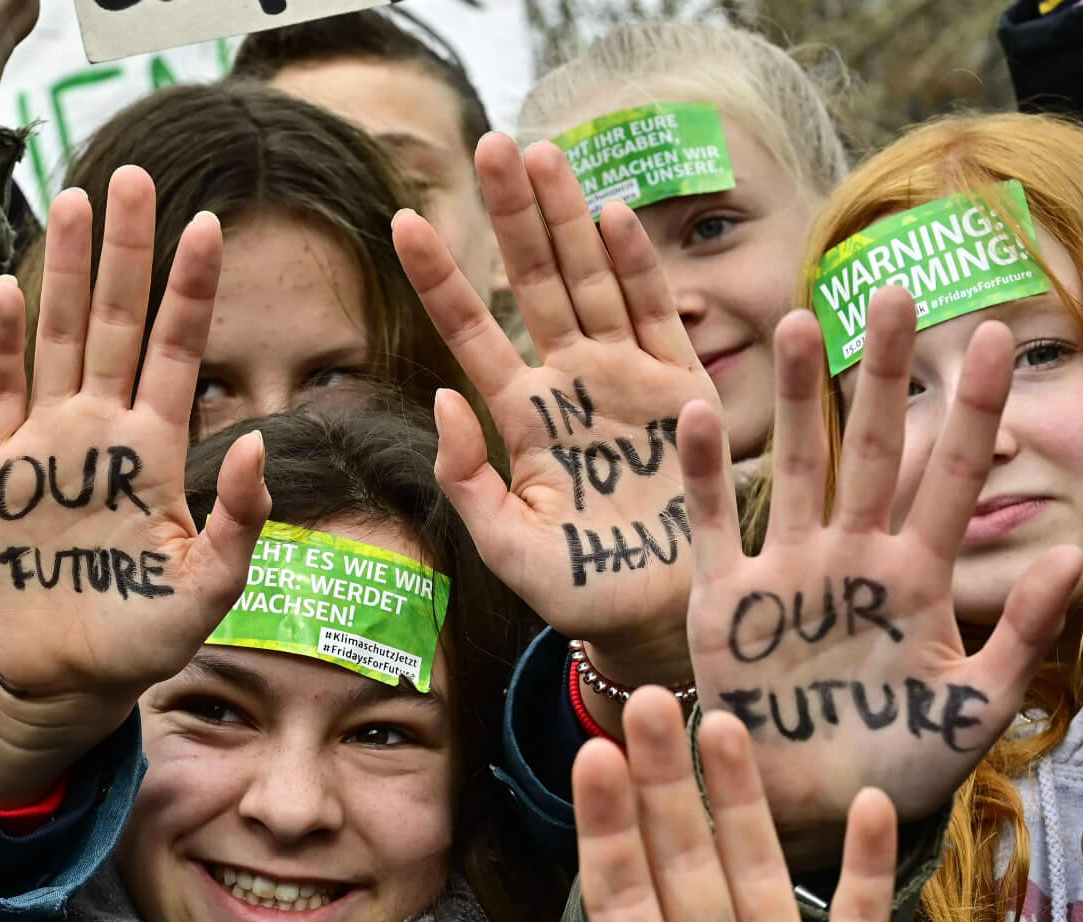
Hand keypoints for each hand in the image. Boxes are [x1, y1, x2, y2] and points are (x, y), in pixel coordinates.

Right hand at [0, 173, 269, 802]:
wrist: (71, 675)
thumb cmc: (148, 636)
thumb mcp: (210, 586)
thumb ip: (237, 519)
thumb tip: (252, 439)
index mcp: (158, 449)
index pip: (178, 350)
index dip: (192, 290)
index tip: (212, 223)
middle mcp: (104, 430)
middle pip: (114, 320)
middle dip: (125, 251)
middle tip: (134, 174)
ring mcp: (48, 443)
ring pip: (56, 337)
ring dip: (60, 271)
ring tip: (71, 201)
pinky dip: (2, 344)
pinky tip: (6, 289)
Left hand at [394, 135, 719, 698]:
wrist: (656, 618)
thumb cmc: (576, 591)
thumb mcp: (505, 546)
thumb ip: (467, 479)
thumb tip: (440, 400)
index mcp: (521, 417)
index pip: (471, 331)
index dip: (440, 277)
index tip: (402, 221)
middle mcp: (570, 383)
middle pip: (534, 280)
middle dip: (514, 213)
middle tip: (492, 142)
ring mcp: (625, 379)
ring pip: (591, 279)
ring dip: (568, 217)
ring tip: (542, 152)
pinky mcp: (680, 389)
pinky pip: (655, 314)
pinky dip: (635, 265)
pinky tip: (611, 213)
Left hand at [447, 691, 908, 921]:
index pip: (622, 902)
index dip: (607, 831)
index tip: (590, 756)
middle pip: (683, 865)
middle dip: (664, 785)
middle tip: (646, 699)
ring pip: (759, 873)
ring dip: (744, 802)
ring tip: (723, 725)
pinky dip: (870, 868)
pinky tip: (873, 801)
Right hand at [685, 302, 1081, 866]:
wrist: (813, 813)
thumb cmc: (900, 767)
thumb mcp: (977, 708)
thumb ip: (1023, 635)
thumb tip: (1076, 555)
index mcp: (921, 579)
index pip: (955, 476)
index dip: (975, 408)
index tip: (999, 333)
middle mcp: (856, 559)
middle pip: (873, 447)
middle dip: (883, 371)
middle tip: (895, 291)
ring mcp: (792, 572)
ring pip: (798, 466)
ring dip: (797, 398)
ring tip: (799, 321)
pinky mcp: (730, 601)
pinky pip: (716, 524)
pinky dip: (706, 475)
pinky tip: (700, 414)